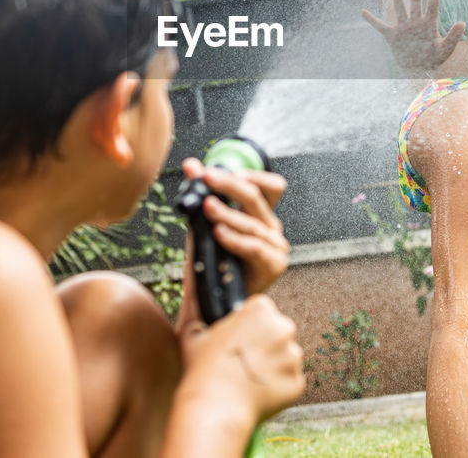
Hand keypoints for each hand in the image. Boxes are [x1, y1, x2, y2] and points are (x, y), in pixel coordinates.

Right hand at [177, 295, 304, 424]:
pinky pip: (289, 382)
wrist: (216, 409)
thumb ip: (201, 325)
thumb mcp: (193, 337)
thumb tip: (199, 326)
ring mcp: (292, 356)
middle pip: (280, 331)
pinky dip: (278, 388)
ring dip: (274, 367)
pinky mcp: (297, 382)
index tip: (241, 339)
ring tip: (248, 381)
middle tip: (245, 362)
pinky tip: (257, 395)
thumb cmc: (203, 371)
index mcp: (260, 310)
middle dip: (267, 344)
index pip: (263, 310)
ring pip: (287, 358)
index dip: (251, 325)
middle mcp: (282, 328)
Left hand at [182, 158, 289, 294]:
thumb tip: (191, 165)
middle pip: (258, 197)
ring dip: (227, 213)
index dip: (253, 175)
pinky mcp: (274, 265)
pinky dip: (235, 239)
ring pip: (253, 223)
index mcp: (260, 216)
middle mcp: (272, 229)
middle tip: (208, 178)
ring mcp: (276, 247)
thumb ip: (200, 195)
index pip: (271, 186)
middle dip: (230, 185)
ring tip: (206, 207)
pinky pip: (254, 247)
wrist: (213, 303)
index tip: (225, 171)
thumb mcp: (204, 224)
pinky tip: (219, 234)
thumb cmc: (213, 264)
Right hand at [362, 0, 464, 72]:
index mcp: (429, 25)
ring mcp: (403, 28)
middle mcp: (415, 23)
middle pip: (415, 2)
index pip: (432, 6)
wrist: (419, 70)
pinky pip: (380, 26)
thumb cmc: (434, 60)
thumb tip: (463, 23)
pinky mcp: (392, 36)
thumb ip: (453, 36)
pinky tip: (363, 12)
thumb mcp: (445, 49)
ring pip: (400, 10)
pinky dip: (371, 20)